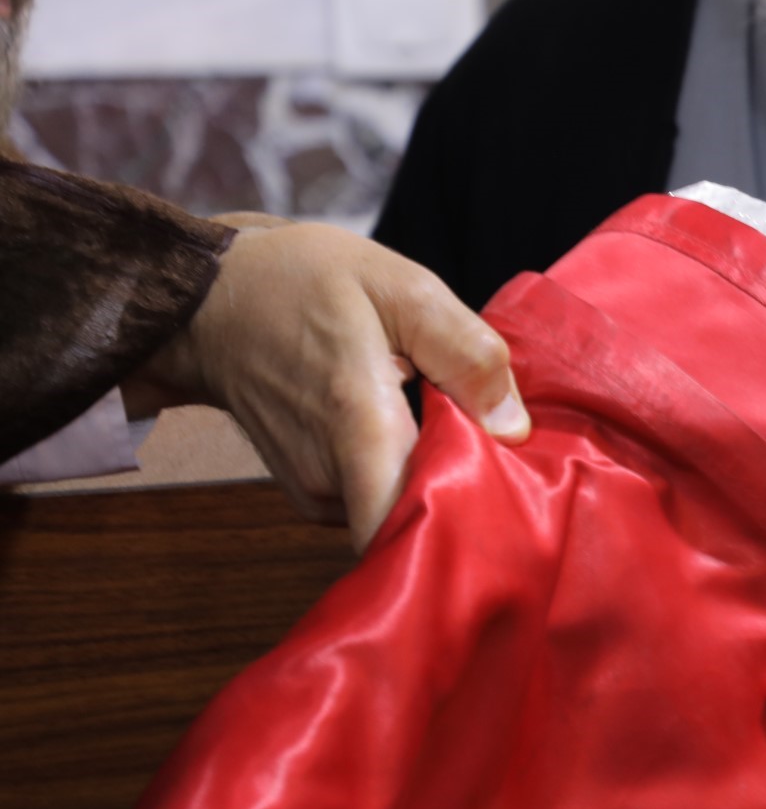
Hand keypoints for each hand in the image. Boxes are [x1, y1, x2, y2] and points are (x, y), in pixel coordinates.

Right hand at [128, 218, 530, 550]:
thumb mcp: (400, 288)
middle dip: (469, 490)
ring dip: (437, 474)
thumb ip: (464, 352)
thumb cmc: (304, 283)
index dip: (469, 524)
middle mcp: (330, 476)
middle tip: (499, 442)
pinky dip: (405, 472)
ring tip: (446, 420)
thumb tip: (514, 428)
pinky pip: (377, 499)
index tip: (512, 495)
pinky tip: (412, 428)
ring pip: (401, 508)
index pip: (411, 525)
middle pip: (421, 517)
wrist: (208, 301)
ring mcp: (315, 492)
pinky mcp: (312, 494)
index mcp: (358, 422)